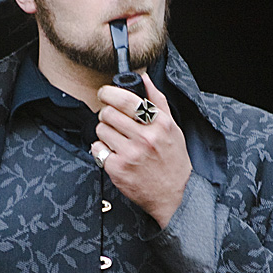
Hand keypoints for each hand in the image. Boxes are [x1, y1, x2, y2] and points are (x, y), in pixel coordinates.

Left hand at [92, 73, 191, 227]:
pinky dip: (101, 149)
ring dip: (104, 132)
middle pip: (108, 113)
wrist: (174, 195)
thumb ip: (157, 101)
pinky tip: (113, 153)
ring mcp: (130, 154)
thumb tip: (144, 78)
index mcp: (159, 124)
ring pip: (101, 129)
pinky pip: (97, 148)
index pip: (126, 99)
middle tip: (111, 119)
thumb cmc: (173, 160)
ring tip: (115, 138)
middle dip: (106, 114)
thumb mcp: (173, 128)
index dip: (109, 93)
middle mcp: (145, 138)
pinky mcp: (118, 169)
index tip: (105, 93)